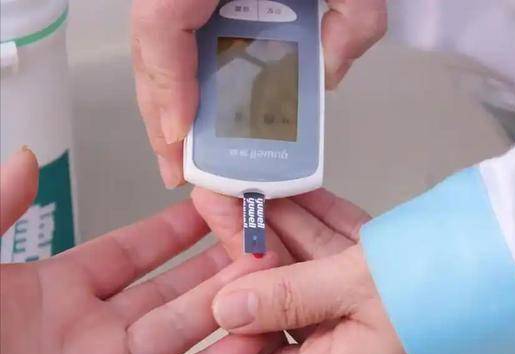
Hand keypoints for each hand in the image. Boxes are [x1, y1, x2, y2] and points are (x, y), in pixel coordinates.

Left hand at [0, 148, 275, 353]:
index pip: (129, 252)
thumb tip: (26, 158)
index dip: (170, 229)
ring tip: (270, 275)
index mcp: (50, 292)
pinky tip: (253, 335)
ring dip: (227, 304)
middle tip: (256, 236)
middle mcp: (88, 332)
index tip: (207, 206)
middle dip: (214, 262)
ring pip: (183, 332)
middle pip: (168, 289)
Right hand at [131, 0, 386, 187]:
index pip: (161, 22)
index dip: (167, 86)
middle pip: (151, 43)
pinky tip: (201, 97)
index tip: (180, 138)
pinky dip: (186, 66)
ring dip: (169, 94)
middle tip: (174, 168)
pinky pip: (180, 26)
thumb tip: (330, 73)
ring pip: (160, 38)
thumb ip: (357, 18)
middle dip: (161, 111)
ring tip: (181, 147)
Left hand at [191, 188, 427, 353]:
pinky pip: (344, 249)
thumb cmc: (447, 286)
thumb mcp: (354, 290)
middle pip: (287, 301)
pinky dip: (322, 220)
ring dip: (284, 226)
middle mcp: (355, 345)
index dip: (241, 331)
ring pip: (314, 267)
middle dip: (256, 252)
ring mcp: (375, 307)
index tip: (224, 282)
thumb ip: (287, 296)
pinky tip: (295, 189)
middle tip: (223, 205)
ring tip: (248, 186)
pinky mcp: (392, 272)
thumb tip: (226, 308)